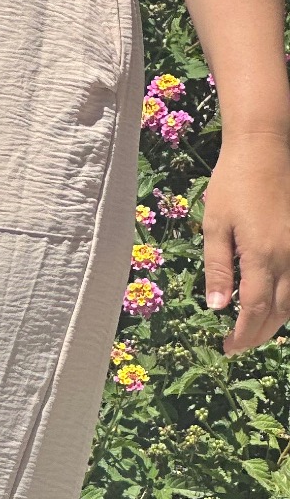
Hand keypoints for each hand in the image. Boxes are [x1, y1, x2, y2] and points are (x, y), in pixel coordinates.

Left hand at [203, 130, 289, 352]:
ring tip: (253, 331)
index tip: (228, 348)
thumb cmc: (232, 184)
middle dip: (257, 333)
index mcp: (261, 255)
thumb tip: (216, 307)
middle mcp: (288, 258)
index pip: (253, 309)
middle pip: (277, 311)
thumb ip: (217, 268)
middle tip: (236, 345)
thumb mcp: (215, 224)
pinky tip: (275, 306)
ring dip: (275, 321)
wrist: (264, 150)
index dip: (242, 334)